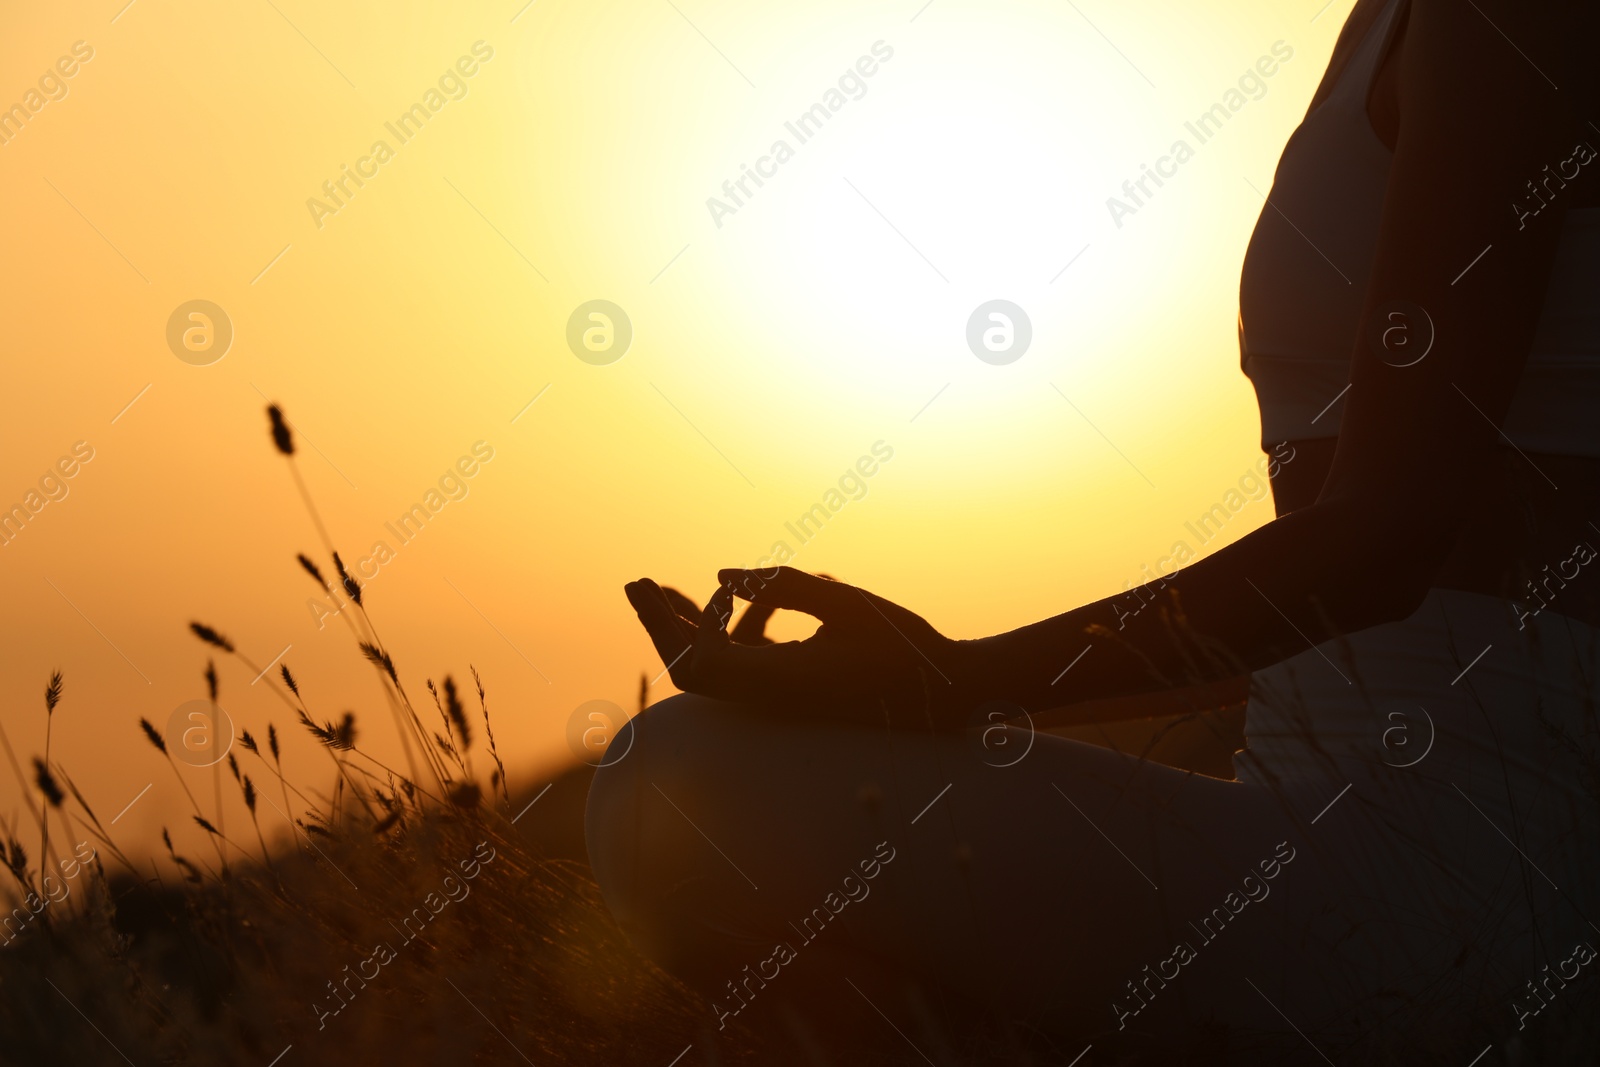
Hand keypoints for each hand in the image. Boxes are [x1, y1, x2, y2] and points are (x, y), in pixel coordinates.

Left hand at [624, 567, 968, 726]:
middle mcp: (770, 699)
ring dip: (682, 628)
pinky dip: (717, 633)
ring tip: (657, 586)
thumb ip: (784, 586)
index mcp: (780, 684)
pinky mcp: (787, 691)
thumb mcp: (846, 603)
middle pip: (689, 672)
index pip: (697, 664)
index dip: (672, 625)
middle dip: (659, 626)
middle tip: (636, 581)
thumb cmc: (903, 647)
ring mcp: (776, 698)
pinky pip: (735, 665)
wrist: (944, 695)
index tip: (667, 584)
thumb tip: (722, 575)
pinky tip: (723, 599)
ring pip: (708, 669)